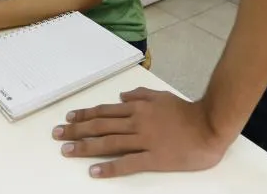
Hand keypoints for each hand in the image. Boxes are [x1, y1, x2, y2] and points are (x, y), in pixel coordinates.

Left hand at [52, 88, 231, 177]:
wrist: (209, 125)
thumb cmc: (186, 112)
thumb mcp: (161, 96)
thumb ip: (140, 95)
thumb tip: (121, 97)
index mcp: (138, 108)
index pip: (105, 112)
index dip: (85, 115)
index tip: (68, 119)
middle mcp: (136, 122)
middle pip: (100, 126)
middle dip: (76, 130)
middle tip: (57, 135)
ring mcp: (144, 140)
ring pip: (108, 143)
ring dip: (85, 147)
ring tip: (67, 151)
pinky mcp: (154, 158)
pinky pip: (127, 163)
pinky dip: (109, 167)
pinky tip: (94, 171)